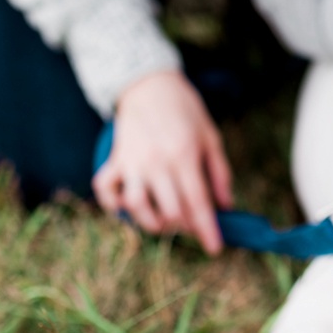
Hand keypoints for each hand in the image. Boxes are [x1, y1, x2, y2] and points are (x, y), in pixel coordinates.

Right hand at [92, 70, 232, 252]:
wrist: (149, 84)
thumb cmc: (185, 111)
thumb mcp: (211, 137)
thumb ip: (219, 173)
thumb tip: (226, 207)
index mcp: (185, 154)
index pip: (198, 202)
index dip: (208, 229)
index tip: (215, 248)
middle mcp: (157, 161)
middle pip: (172, 211)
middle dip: (185, 227)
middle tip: (192, 224)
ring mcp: (132, 161)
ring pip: (138, 208)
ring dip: (152, 223)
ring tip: (164, 220)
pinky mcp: (114, 160)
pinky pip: (105, 191)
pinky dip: (115, 206)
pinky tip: (129, 206)